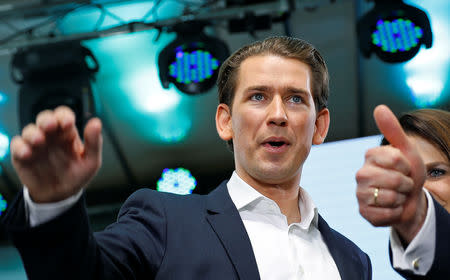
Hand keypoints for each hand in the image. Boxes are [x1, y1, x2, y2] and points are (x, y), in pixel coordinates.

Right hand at [10, 106, 102, 202]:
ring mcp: (36, 144)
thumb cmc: (76, 176)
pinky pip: (17, 145)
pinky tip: (27, 153)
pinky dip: (20, 147)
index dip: (64, 116)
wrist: (61, 196)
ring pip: (30, 130)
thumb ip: (94, 142)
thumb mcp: (91, 162)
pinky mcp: (22, 155)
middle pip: (45, 118)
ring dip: (33, 133)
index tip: (68, 123)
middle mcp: (51, 136)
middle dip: (47, 119)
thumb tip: (96, 122)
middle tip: (50, 125)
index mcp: (67, 133)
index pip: (64, 116)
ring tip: (39, 141)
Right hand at [356, 105, 426, 243]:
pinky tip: (392, 208)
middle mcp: (361, 174)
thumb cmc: (408, 173)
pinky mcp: (363, 212)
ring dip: (402, 199)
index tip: (404, 167)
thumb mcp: (407, 150)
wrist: (411, 200)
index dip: (407, 166)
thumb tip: (379, 107)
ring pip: (390, 198)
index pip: (396, 159)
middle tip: (403, 184)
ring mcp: (360, 194)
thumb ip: (393, 130)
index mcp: (370, 156)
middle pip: (394, 180)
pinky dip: (395, 213)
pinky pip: (386, 214)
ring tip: (397, 196)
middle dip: (406, 184)